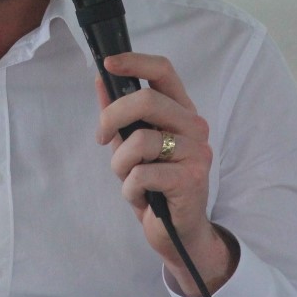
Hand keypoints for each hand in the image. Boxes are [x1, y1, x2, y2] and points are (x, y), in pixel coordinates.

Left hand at [96, 51, 237, 296]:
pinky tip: (142, 198)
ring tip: (129, 180)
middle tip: (101, 138)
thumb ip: (119, 116)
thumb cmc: (155, 186)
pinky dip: (131, 189)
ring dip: (120, 165)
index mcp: (181, 112)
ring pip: (140, 141)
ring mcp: (196, 152)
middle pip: (147, 101)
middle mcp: (195, 127)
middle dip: (112, 118)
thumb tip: (99, 80)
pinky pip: (142, 174)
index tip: (108, 64)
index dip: (135, 62)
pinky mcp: (191, 179)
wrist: (179, 234)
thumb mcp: (132, 147)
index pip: (164, 71)